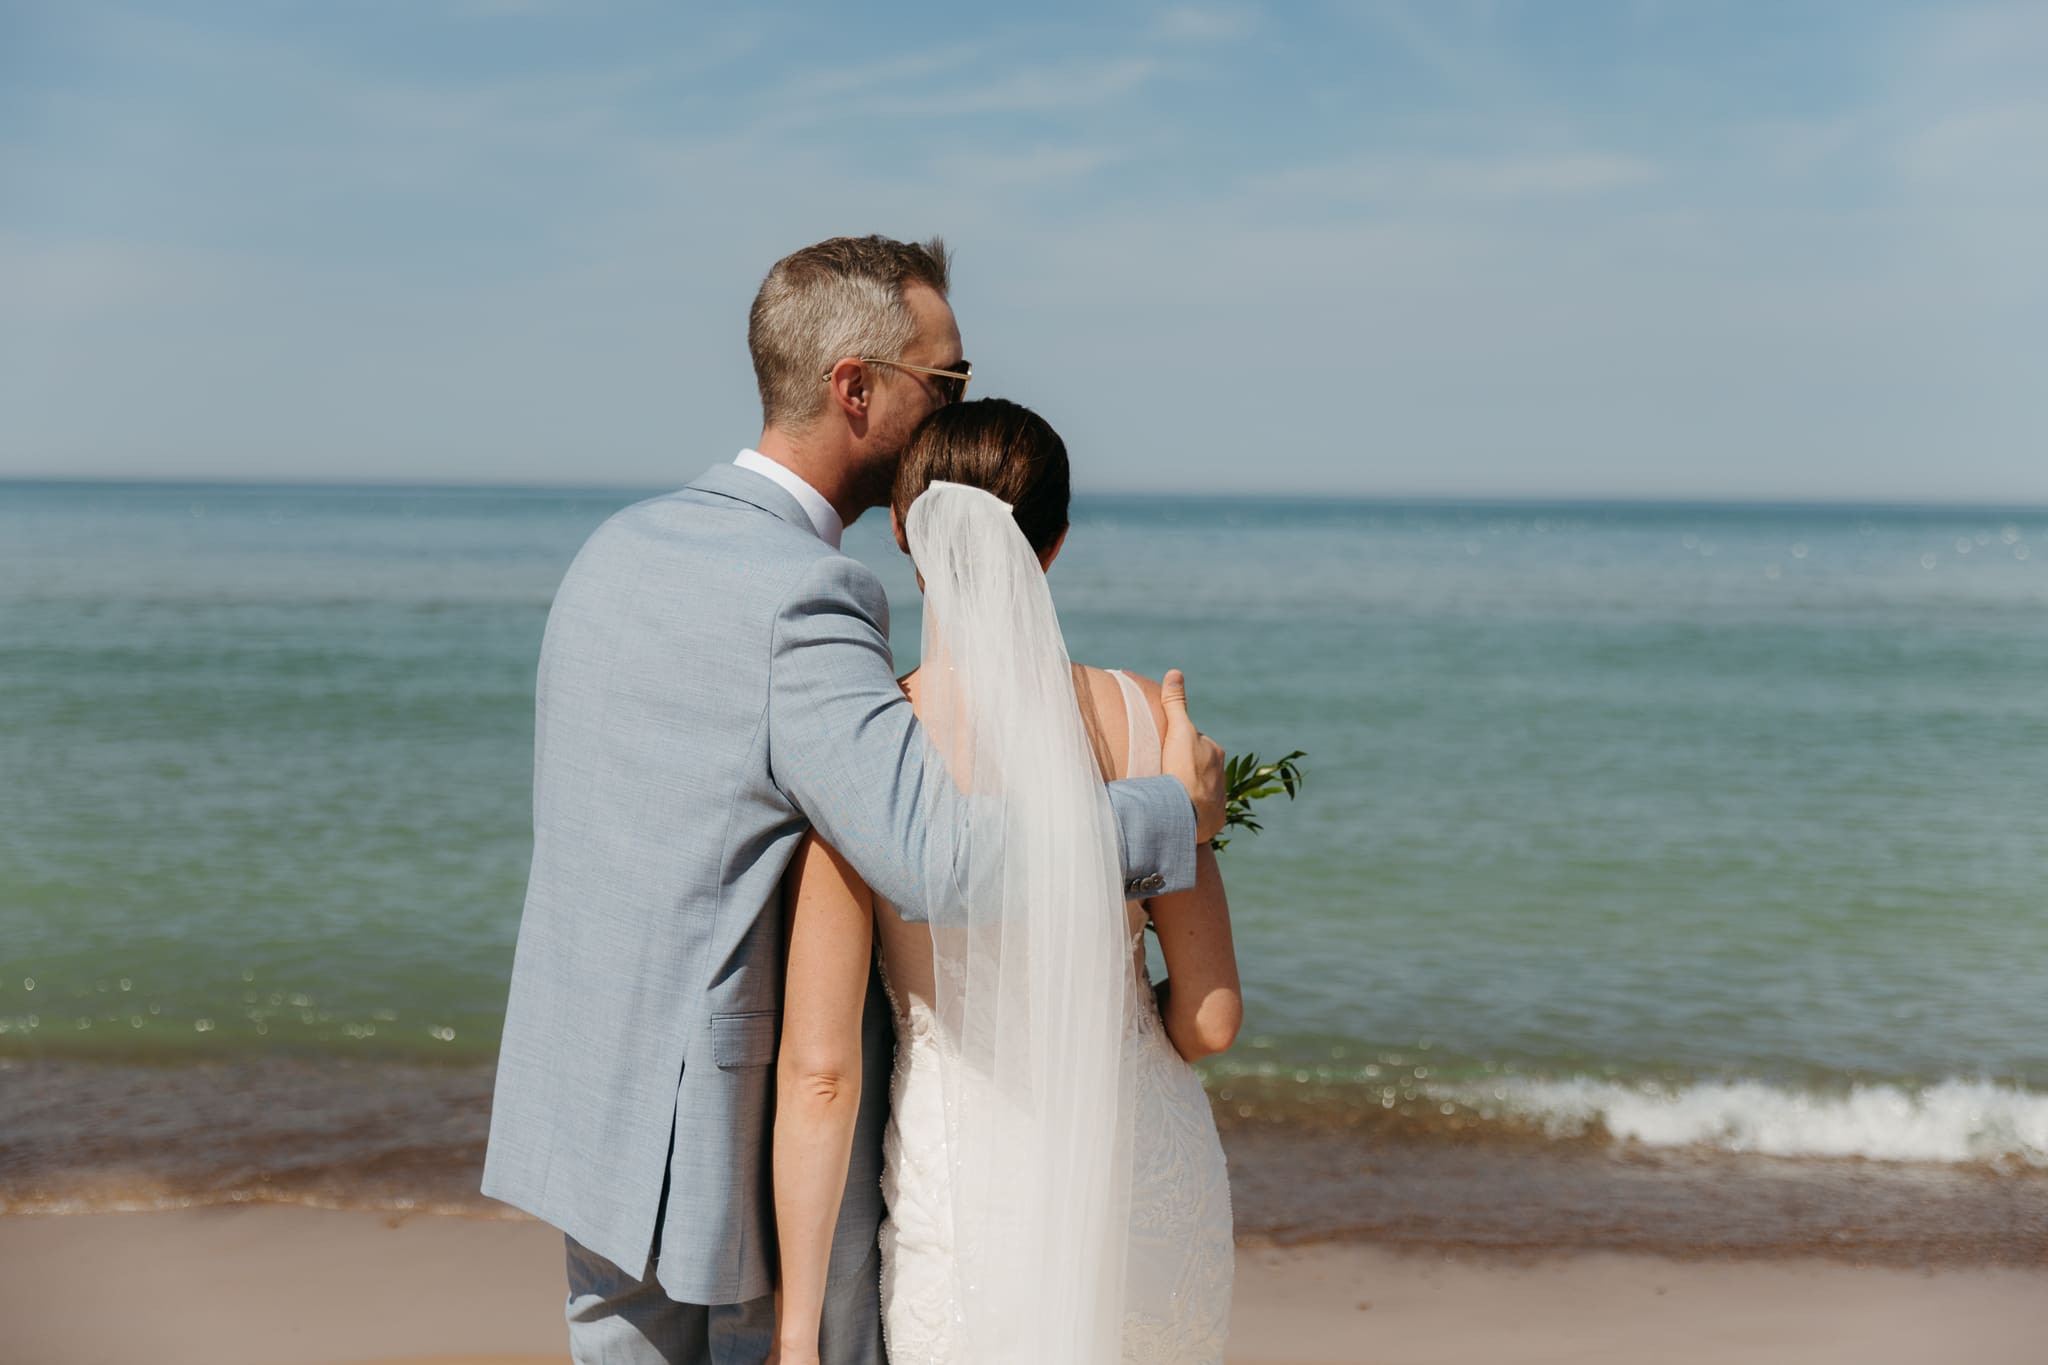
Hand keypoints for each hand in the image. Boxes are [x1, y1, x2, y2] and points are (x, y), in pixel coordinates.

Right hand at [1160, 669, 1226, 843]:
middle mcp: (1223, 774)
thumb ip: (1175, 703)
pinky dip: (1192, 812)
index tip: (1164, 753)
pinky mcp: (1215, 821)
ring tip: (1169, 795)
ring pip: (1201, 790)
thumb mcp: (1177, 730)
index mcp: (1215, 752)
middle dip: (1185, 769)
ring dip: (1188, 791)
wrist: (1187, 814)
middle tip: (1164, 774)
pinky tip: (1178, 814)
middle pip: (1200, 767)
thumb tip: (1175, 672)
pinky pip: (1202, 814)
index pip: (1196, 743)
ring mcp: (1219, 799)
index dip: (1179, 746)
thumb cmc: (1182, 769)